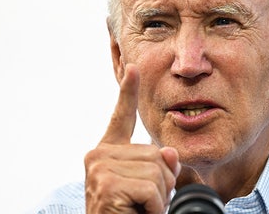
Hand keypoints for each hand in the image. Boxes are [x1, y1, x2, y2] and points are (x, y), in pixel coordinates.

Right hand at [84, 64, 180, 213]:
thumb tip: (169, 153)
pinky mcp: (107, 184)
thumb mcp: (146, 188)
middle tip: (142, 204)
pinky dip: (153, 210)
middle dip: (162, 184)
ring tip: (137, 210)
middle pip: (157, 154)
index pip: (120, 118)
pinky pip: (152, 191)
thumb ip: (157, 166)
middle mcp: (99, 155)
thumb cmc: (128, 213)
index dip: (128, 92)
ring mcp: (100, 168)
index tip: (134, 68)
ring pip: (158, 173)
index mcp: (108, 153)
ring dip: (157, 199)